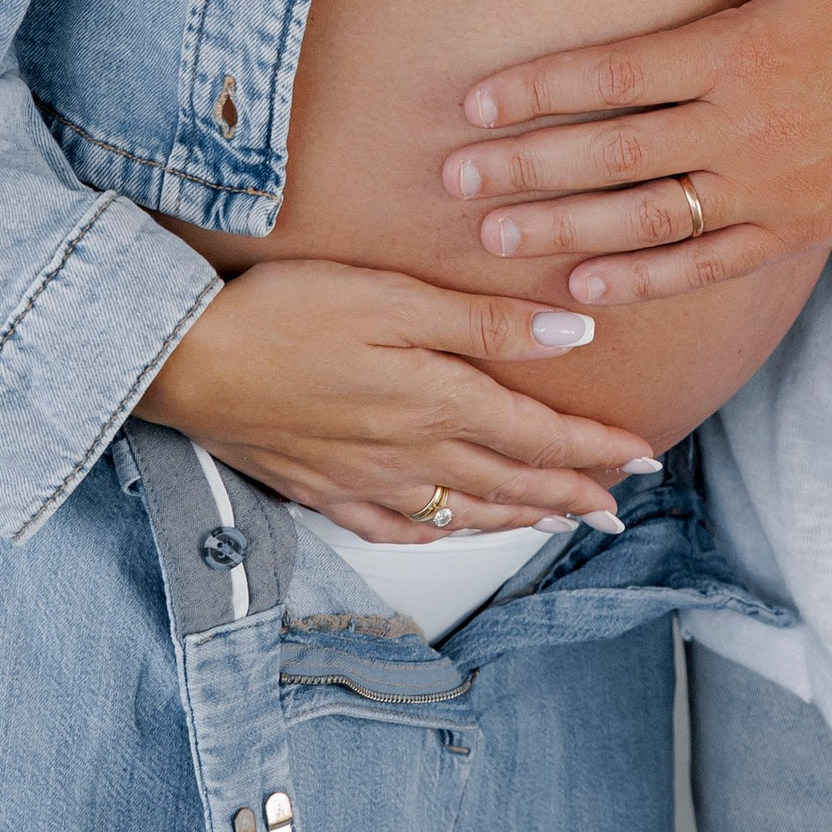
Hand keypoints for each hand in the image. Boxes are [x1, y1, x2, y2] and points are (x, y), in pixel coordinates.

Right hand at [134, 259, 662, 541]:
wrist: (186, 363)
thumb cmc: (287, 312)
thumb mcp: (395, 298)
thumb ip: (485, 324)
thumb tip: (572, 340)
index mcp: (437, 402)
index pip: (538, 434)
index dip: (596, 448)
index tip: (645, 456)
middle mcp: (411, 454)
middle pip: (511, 481)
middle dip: (573, 492)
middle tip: (619, 503)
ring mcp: (365, 480)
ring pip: (464, 510)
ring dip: (519, 517)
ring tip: (559, 521)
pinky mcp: (322, 488)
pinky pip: (398, 527)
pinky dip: (440, 533)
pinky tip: (451, 532)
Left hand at [446, 0, 831, 304]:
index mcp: (730, 52)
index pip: (614, 73)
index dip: (540, 89)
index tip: (477, 103)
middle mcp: (737, 126)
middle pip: (612, 152)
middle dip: (527, 165)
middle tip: (454, 179)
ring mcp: (761, 187)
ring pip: (645, 217)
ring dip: (564, 229)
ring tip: (495, 237)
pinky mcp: (786, 232)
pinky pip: (703, 266)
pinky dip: (641, 282)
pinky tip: (582, 290)